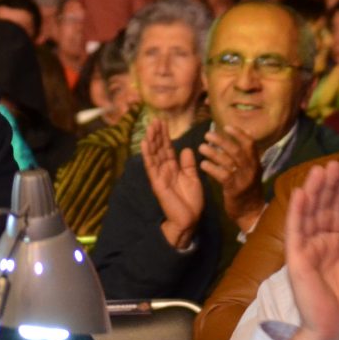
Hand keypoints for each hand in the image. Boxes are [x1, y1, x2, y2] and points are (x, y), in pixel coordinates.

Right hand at [143, 117, 205, 248]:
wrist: (189, 219)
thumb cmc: (191, 201)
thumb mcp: (193, 178)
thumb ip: (188, 164)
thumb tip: (186, 149)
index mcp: (174, 168)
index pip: (168, 148)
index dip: (165, 135)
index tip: (163, 122)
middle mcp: (164, 170)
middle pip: (159, 148)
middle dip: (157, 134)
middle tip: (155, 119)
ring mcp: (159, 175)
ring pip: (154, 154)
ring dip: (151, 140)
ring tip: (150, 127)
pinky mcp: (157, 182)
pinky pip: (151, 166)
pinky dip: (147, 154)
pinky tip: (145, 143)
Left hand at [199, 125, 263, 230]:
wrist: (251, 214)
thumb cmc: (247, 190)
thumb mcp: (250, 171)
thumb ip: (245, 156)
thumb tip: (245, 133)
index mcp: (255, 163)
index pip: (250, 144)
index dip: (239, 134)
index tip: (226, 126)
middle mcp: (252, 169)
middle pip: (237, 150)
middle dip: (222, 141)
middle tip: (207, 135)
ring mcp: (244, 180)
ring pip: (228, 162)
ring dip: (213, 153)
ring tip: (201, 147)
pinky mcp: (235, 190)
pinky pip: (222, 175)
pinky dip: (212, 168)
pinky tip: (202, 164)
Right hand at [281, 160, 338, 339]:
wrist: (338, 332)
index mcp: (334, 248)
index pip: (337, 215)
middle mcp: (317, 246)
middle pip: (322, 210)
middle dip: (327, 187)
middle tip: (333, 163)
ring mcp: (305, 251)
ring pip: (308, 216)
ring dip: (312, 193)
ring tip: (319, 170)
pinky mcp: (296, 260)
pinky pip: (296, 232)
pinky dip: (296, 213)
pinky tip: (299, 194)